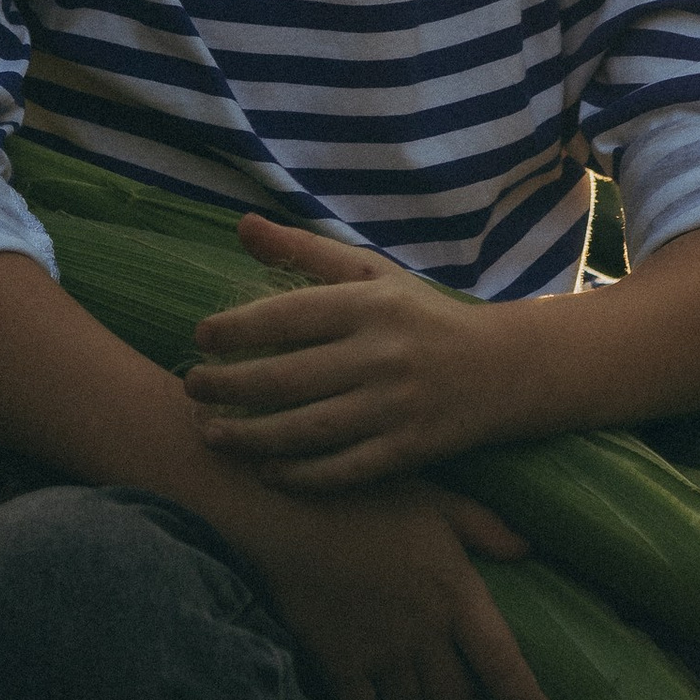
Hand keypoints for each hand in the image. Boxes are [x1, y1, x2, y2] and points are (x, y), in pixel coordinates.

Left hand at [186, 214, 547, 486]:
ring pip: (307, 430)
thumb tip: (241, 225)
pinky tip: (265, 470)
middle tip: (192, 388)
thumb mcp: (373, 276)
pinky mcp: (410, 449)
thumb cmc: (423, 317)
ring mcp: (397, 406)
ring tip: (211, 434)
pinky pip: (343, 470)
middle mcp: (383, 355)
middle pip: (287, 377)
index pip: (289, 315)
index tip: (200, 337)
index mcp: (372, 306)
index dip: (237, 328)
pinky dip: (299, 474)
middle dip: (228, 386)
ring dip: (250, 437)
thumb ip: (306, 253)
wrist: (507, 369)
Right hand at [228, 470, 556, 699]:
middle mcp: (425, 636)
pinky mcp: (338, 664)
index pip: (503, 664)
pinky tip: (369, 687)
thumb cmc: (366, 499)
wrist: (289, 513)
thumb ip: (483, 528)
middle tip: (455, 682)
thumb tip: (525, 550)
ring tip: (409, 676)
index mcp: (457, 596)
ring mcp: (380, 654)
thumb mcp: (436, 500)